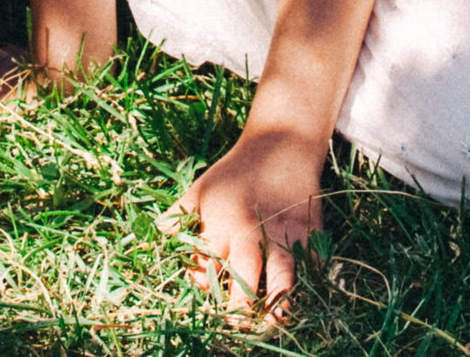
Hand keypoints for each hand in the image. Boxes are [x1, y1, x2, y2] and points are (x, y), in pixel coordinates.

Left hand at [169, 131, 325, 318]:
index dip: (206, 292)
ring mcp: (282, 234)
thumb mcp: (200, 188)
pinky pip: (313, 266)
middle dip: (240, 309)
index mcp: (220, 226)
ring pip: (282, 277)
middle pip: (244, 280)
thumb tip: (157, 234)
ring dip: (279, 302)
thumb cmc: (234, 171)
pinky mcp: (310, 232)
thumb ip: (178, 214)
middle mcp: (250, 233)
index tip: (207, 304)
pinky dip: (311, 284)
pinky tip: (306, 298)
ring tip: (276, 320)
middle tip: (239, 326)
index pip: (207, 271)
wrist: (281, 142)